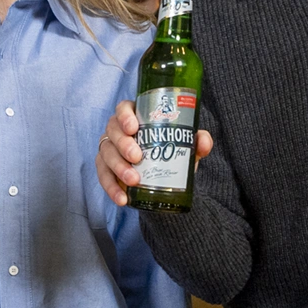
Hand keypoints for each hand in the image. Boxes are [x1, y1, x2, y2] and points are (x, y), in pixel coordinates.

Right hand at [96, 100, 213, 206]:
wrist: (166, 177)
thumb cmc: (171, 151)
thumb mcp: (185, 145)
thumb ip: (197, 141)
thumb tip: (203, 142)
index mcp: (135, 116)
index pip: (123, 108)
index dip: (124, 116)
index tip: (133, 128)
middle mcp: (118, 131)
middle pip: (112, 131)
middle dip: (123, 144)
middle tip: (137, 157)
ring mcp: (110, 149)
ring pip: (106, 153)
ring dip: (118, 167)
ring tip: (134, 180)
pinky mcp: (106, 169)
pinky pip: (103, 177)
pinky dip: (112, 188)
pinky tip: (122, 199)